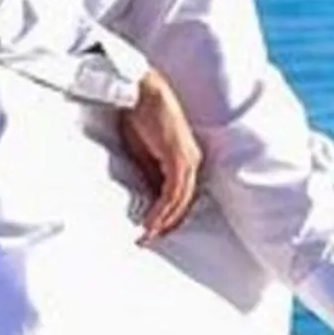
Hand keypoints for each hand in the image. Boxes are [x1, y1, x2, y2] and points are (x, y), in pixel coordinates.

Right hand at [119, 70, 199, 244]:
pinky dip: (162, 210)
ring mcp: (188, 159)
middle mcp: (192, 162)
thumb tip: (146, 199)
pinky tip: (150, 223)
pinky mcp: (179, 156)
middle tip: (148, 242)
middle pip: (184, 203)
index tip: (152, 234)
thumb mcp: (143, 153)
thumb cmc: (140, 118)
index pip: (181, 198)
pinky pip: (174, 191)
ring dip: (163, 222)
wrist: (140, 92)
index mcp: (185, 161)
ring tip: (146, 237)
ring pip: (180, 201)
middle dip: (167, 225)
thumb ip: (149, 173)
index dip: (168, 218)